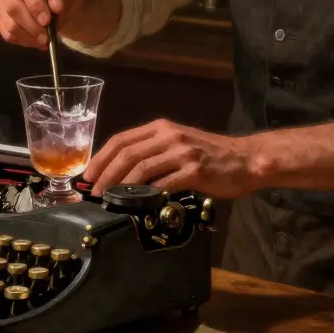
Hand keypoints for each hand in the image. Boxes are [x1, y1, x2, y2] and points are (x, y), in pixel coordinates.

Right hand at [0, 0, 84, 49]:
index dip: (34, 3)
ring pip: (8, 21)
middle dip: (31, 24)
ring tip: (45, 40)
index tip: (47, 20)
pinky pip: (5, 31)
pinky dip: (22, 40)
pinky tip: (35, 40)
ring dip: (27, 35)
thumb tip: (56, 6)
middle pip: (12, 4)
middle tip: (47, 37)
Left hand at [83, 119, 257, 199]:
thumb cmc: (210, 156)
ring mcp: (182, 152)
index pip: (121, 140)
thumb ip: (153, 152)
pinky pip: (164, 183)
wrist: (245, 160)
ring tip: (109, 200)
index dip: (100, 158)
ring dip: (121, 187)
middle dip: (105, 175)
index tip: (88, 177)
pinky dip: (147, 195)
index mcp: (160, 128)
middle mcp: (169, 136)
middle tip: (93, 193)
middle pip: (127, 154)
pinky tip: (138, 204)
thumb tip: (120, 174)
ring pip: (141, 168)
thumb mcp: (177, 144)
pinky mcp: (194, 170)